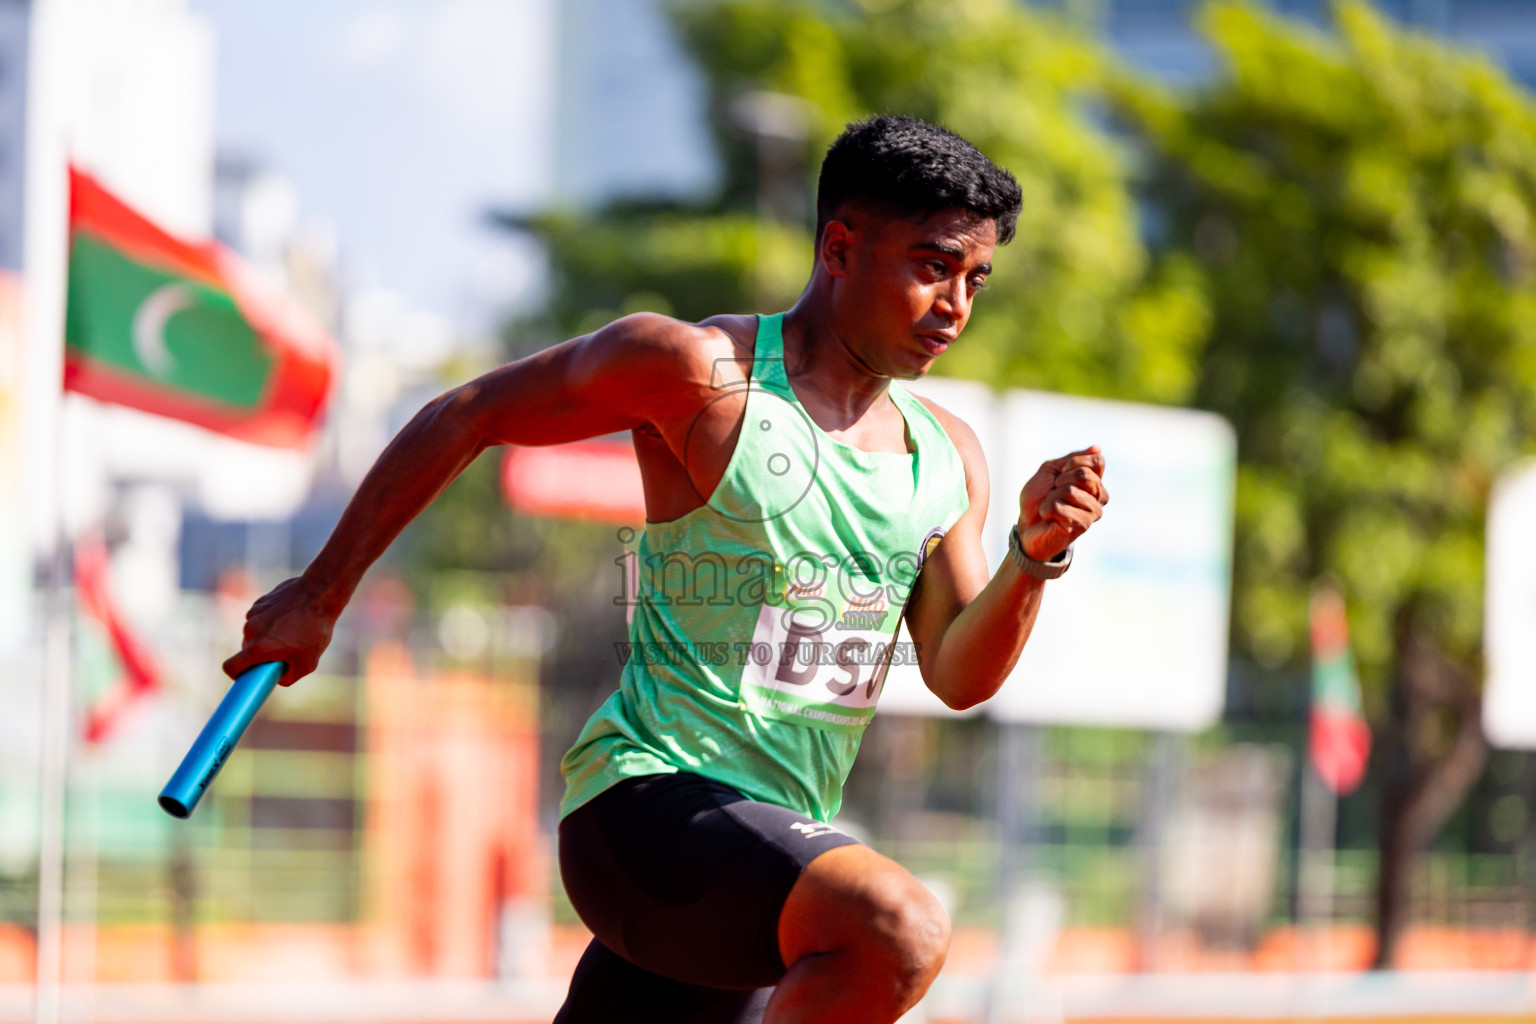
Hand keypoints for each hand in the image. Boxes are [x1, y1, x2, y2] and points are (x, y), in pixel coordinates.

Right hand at [221, 576, 340, 686]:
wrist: (320, 593)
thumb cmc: (315, 629)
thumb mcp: (308, 663)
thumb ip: (289, 677)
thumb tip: (278, 678)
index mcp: (258, 647)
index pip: (230, 667)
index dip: (236, 675)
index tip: (247, 676)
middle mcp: (250, 630)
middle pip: (246, 650)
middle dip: (261, 655)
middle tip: (284, 653)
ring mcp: (254, 613)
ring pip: (255, 633)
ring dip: (267, 637)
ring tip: (292, 632)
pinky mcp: (260, 602)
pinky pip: (261, 619)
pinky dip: (271, 622)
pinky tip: (291, 617)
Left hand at [1017, 446, 1107, 561]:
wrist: (1027, 524)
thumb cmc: (1039, 497)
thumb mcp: (1051, 470)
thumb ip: (1073, 459)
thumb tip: (1098, 448)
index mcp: (1094, 480)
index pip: (1097, 462)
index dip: (1073, 463)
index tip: (1060, 474)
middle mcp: (1099, 496)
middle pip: (1084, 475)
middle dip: (1060, 481)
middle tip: (1054, 492)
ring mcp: (1093, 511)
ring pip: (1070, 491)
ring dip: (1052, 497)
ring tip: (1052, 506)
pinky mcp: (1083, 525)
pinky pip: (1060, 507)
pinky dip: (1047, 509)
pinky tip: (1050, 518)